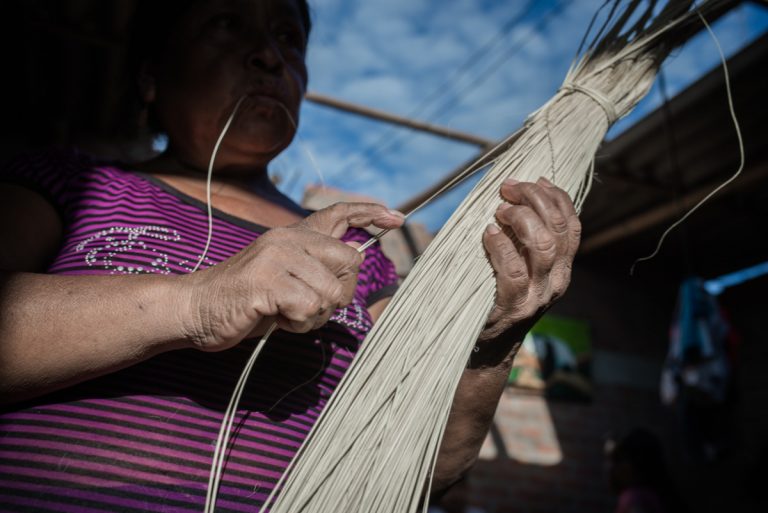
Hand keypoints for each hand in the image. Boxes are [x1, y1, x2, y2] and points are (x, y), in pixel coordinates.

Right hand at [182, 203, 403, 350]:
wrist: (194, 308)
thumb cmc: (244, 300)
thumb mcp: (284, 276)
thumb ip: (314, 268)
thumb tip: (353, 269)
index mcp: (293, 235)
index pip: (338, 213)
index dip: (369, 213)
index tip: (395, 217)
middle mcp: (288, 239)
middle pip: (350, 262)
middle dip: (340, 294)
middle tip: (311, 307)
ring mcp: (277, 258)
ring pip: (330, 292)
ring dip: (314, 315)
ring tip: (286, 313)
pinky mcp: (266, 282)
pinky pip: (308, 307)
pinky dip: (298, 323)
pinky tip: (276, 318)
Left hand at [479, 177, 580, 343]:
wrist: (487, 349)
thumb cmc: (496, 295)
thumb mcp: (520, 265)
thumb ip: (524, 238)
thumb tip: (517, 194)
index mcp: (563, 267)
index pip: (572, 224)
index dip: (555, 196)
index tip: (533, 179)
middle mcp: (557, 280)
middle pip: (558, 228)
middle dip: (534, 198)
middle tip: (507, 188)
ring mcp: (537, 296)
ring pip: (543, 246)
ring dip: (521, 219)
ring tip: (499, 211)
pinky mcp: (513, 307)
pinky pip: (513, 270)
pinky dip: (500, 246)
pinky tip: (488, 233)